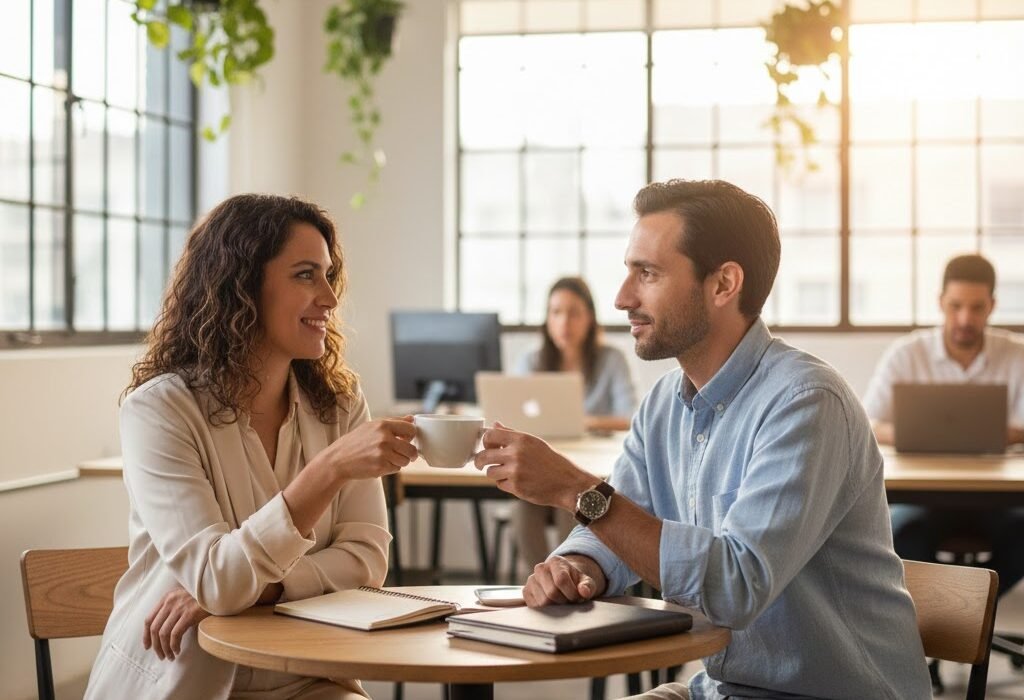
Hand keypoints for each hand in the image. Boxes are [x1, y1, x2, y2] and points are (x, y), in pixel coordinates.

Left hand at [143, 586, 208, 660]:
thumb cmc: (202, 598)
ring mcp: (179, 608)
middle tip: (161, 656)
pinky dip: (174, 645)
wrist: (217, 592)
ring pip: (163, 634)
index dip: (146, 636)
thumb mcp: (182, 599)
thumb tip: (162, 631)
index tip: (148, 647)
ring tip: (170, 656)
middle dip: (156, 646)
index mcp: (166, 598)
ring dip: (164, 649)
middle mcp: (170, 602)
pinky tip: (177, 650)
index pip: (149, 619)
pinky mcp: (189, 614)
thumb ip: (171, 609)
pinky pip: (175, 634)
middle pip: (154, 629)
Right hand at [327, 416, 417, 479]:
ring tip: (387, 458)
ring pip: (405, 461)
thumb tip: (411, 418)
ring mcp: (383, 454)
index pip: (411, 429)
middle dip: (409, 453)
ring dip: (399, 461)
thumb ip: (394, 422)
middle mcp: (384, 438)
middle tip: (402, 453)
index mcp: (383, 425)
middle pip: (412, 449)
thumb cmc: (355, 442)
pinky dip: (391, 468)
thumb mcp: (372, 426)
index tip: (406, 439)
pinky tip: (380, 463)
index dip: (411, 436)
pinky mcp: (380, 467)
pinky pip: (396, 469)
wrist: (337, 460)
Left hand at [473, 422, 593, 509]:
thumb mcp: (534, 443)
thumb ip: (512, 434)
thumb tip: (495, 424)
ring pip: (490, 472)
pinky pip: (500, 484)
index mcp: (521, 439)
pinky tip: (518, 481)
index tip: (487, 447)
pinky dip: (505, 484)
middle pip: (483, 456)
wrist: (568, 483)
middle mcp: (516, 453)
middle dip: (479, 461)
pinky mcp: (516, 487)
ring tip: (509, 472)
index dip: (485, 441)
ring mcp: (515, 471)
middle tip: (480, 463)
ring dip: (496, 473)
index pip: (490, 435)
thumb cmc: (552, 462)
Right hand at [523, 555, 600, 606]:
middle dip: (564, 601)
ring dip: (555, 607)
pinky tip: (552, 604)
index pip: (561, 580)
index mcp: (555, 562)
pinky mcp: (526, 592)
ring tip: (561, 601)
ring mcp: (531, 580)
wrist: (564, 581)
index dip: (571, 593)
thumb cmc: (575, 582)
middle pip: (551, 592)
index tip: (577, 597)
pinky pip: (535, 606)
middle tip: (569, 600)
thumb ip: (587, 586)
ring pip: (543, 602)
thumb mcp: (586, 581)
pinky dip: (546, 610)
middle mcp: (540, 568)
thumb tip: (584, 592)